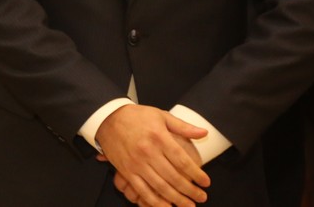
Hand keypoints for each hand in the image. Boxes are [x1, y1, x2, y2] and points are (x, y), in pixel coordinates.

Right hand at [95, 105, 209, 205]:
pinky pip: (142, 190)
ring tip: (189, 205)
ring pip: (160, 187)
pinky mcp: (126, 171)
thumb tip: (203, 133)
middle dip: (190, 190)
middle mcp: (148, 152)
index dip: (197, 174)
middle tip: (202, 197)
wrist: (107, 117)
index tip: (206, 182)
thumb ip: (183, 126)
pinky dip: (155, 201)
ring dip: (176, 199)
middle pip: (174, 177)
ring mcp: (136, 163)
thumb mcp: (160, 115)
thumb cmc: (136, 116)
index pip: (182, 160)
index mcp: (159, 137)